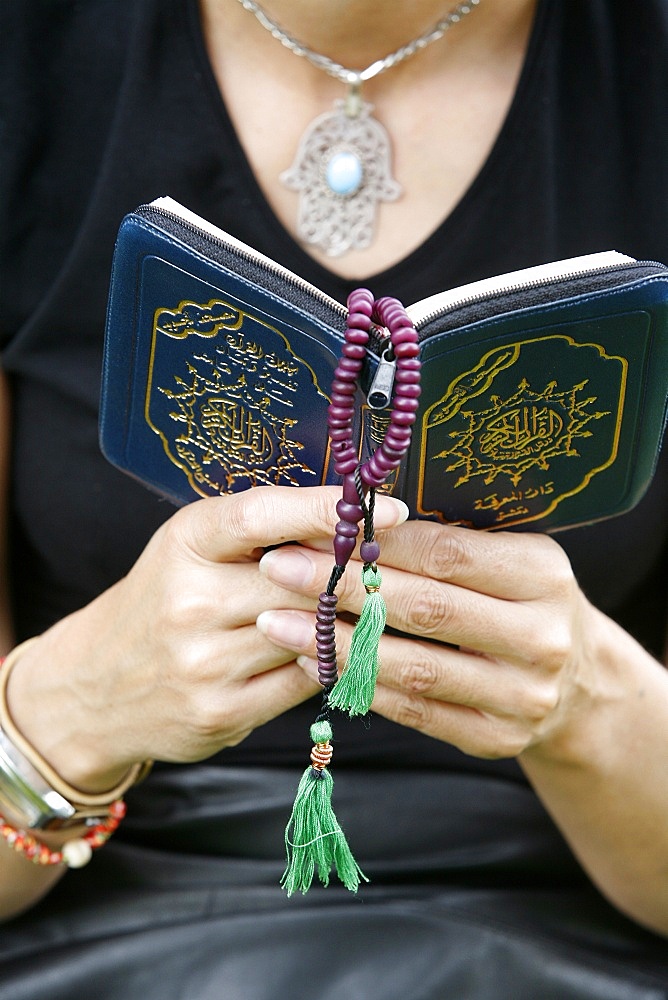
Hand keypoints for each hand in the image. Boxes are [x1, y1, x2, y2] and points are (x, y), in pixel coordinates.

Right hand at [6, 487, 408, 789]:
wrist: (94, 684)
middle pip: (301, 580)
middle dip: (352, 573)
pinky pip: (304, 681)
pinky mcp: (220, 711)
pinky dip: (325, 663)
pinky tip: (327, 649)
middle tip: (394, 565)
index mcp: (184, 543)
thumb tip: (350, 518)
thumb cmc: (159, 601)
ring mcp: (204, 662)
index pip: (260, 515)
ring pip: (311, 634)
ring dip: (345, 622)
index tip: (388, 506)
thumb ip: (258, 534)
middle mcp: (189, 601)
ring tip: (367, 608)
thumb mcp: (190, 549)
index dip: (326, 508)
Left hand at [257, 518, 594, 759]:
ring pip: (414, 667)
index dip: (378, 543)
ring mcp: (521, 696)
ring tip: (280, 621)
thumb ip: (444, 544)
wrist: (577, 684)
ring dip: (338, 643)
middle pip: (426, 608)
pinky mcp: (495, 739)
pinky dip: (360, 685)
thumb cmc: (520, 602)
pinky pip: (415, 711)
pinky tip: (316, 661)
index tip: (316, 529)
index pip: (446, 553)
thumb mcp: (506, 560)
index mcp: (543, 575)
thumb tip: (349, 519)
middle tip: (279, 569)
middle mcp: (540, 637)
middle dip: (343, 586)